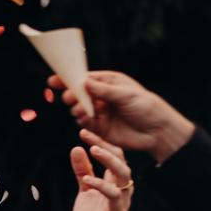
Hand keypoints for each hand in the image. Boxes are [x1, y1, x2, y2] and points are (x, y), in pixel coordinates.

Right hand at [52, 69, 195, 161]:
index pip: (85, 79)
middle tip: (70, 98)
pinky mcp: (99, 127)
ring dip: (77, 108)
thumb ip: (103, 90)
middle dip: (72, 95)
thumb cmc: (146, 107)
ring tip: (84, 111)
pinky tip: (86, 119)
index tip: (54, 81)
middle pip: (78, 94)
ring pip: (78, 108)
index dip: (69, 79)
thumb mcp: (125, 94)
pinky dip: (82, 120)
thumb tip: (83, 83)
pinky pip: (84, 122)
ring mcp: (100, 111)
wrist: (156, 131)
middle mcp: (102, 96)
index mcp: (109, 83)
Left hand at [67, 131, 133, 210]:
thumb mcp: (84, 191)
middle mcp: (122, 189)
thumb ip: (83, 171)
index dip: (100, 142)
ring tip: (93, 150)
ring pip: (123, 174)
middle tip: (88, 135)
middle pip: (120, 160)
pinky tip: (87, 180)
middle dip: (106, 146)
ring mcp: (121, 201)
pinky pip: (113, 196)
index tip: (83, 131)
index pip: (113, 155)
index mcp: (115, 182)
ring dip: (109, 161)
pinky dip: (101, 186)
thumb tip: (77, 148)